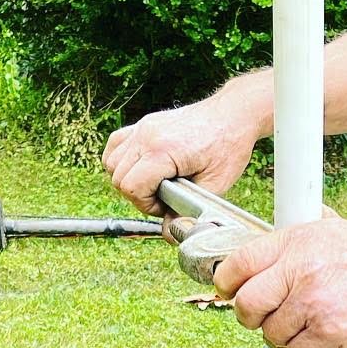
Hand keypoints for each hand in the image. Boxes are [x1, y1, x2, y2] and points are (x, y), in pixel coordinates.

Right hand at [102, 83, 266, 215]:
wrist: (234, 114)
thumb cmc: (229, 146)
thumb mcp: (215, 185)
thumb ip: (189, 210)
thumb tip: (169, 233)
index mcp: (163, 150)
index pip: (131, 187)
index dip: (145, 205)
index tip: (164, 205)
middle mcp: (147, 136)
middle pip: (118, 178)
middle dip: (138, 195)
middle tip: (163, 197)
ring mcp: (144, 127)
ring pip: (112, 162)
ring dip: (128, 179)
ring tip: (154, 183)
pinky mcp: (145, 124)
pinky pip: (115, 145)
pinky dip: (121, 160)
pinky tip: (140, 168)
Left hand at [213, 216, 346, 347]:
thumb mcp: (331, 230)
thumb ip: (293, 242)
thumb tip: (262, 250)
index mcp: (297, 241)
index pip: (239, 263)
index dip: (227, 282)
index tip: (228, 290)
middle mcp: (301, 270)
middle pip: (246, 304)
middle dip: (250, 314)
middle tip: (262, 315)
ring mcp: (313, 303)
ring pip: (270, 332)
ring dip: (283, 334)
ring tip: (305, 322)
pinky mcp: (328, 332)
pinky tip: (319, 334)